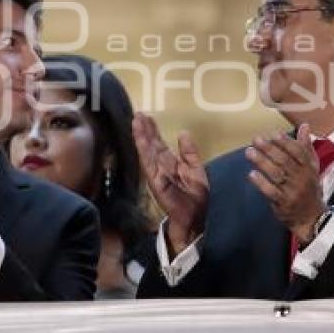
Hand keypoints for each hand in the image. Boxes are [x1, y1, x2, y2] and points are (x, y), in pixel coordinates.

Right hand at [132, 113, 208, 254]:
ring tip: (136, 120)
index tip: (147, 117)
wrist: (195, 219)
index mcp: (171, 164)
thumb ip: (190, 152)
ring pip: (147, 151)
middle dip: (144, 129)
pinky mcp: (155, 180)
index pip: (159, 144)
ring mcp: (157, 173)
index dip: (153, 130)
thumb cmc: (197, 197)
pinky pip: (148, 163)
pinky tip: (140, 138)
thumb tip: (183, 133)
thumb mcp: (196, 169)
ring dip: (141, 136)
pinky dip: (143, 150)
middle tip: (138, 113)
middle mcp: (161, 167)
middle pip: (151, 144)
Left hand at [245, 124, 325, 244]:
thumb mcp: (311, 167)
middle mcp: (301, 178)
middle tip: (255, 140)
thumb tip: (304, 125)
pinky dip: (261, 182)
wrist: (311, 216)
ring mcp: (292, 191)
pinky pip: (271, 191)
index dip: (286, 142)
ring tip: (249, 152)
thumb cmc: (308, 187)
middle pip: (284, 161)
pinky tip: (251, 174)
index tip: (273, 134)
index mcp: (308, 168)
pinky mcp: (283, 203)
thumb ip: (305, 146)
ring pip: (276, 174)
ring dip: (261, 162)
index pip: (298, 152)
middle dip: (269, 149)